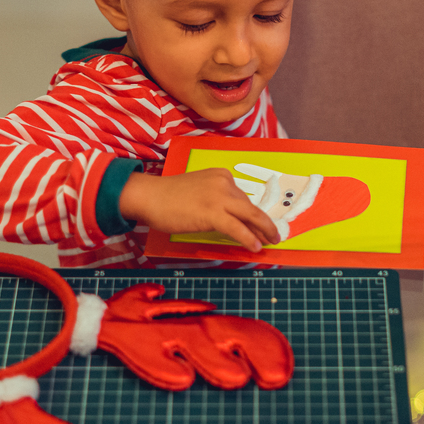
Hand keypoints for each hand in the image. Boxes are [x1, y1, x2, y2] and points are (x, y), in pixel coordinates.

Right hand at [118, 169, 279, 251]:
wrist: (149, 197)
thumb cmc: (168, 197)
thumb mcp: (199, 192)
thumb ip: (217, 200)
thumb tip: (234, 220)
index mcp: (221, 176)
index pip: (243, 198)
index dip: (254, 214)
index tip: (262, 225)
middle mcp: (224, 182)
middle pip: (250, 206)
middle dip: (264, 223)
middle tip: (274, 235)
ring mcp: (219, 197)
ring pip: (250, 215)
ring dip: (263, 231)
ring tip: (271, 242)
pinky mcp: (212, 212)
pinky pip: (237, 228)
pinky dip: (248, 238)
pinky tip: (255, 247)